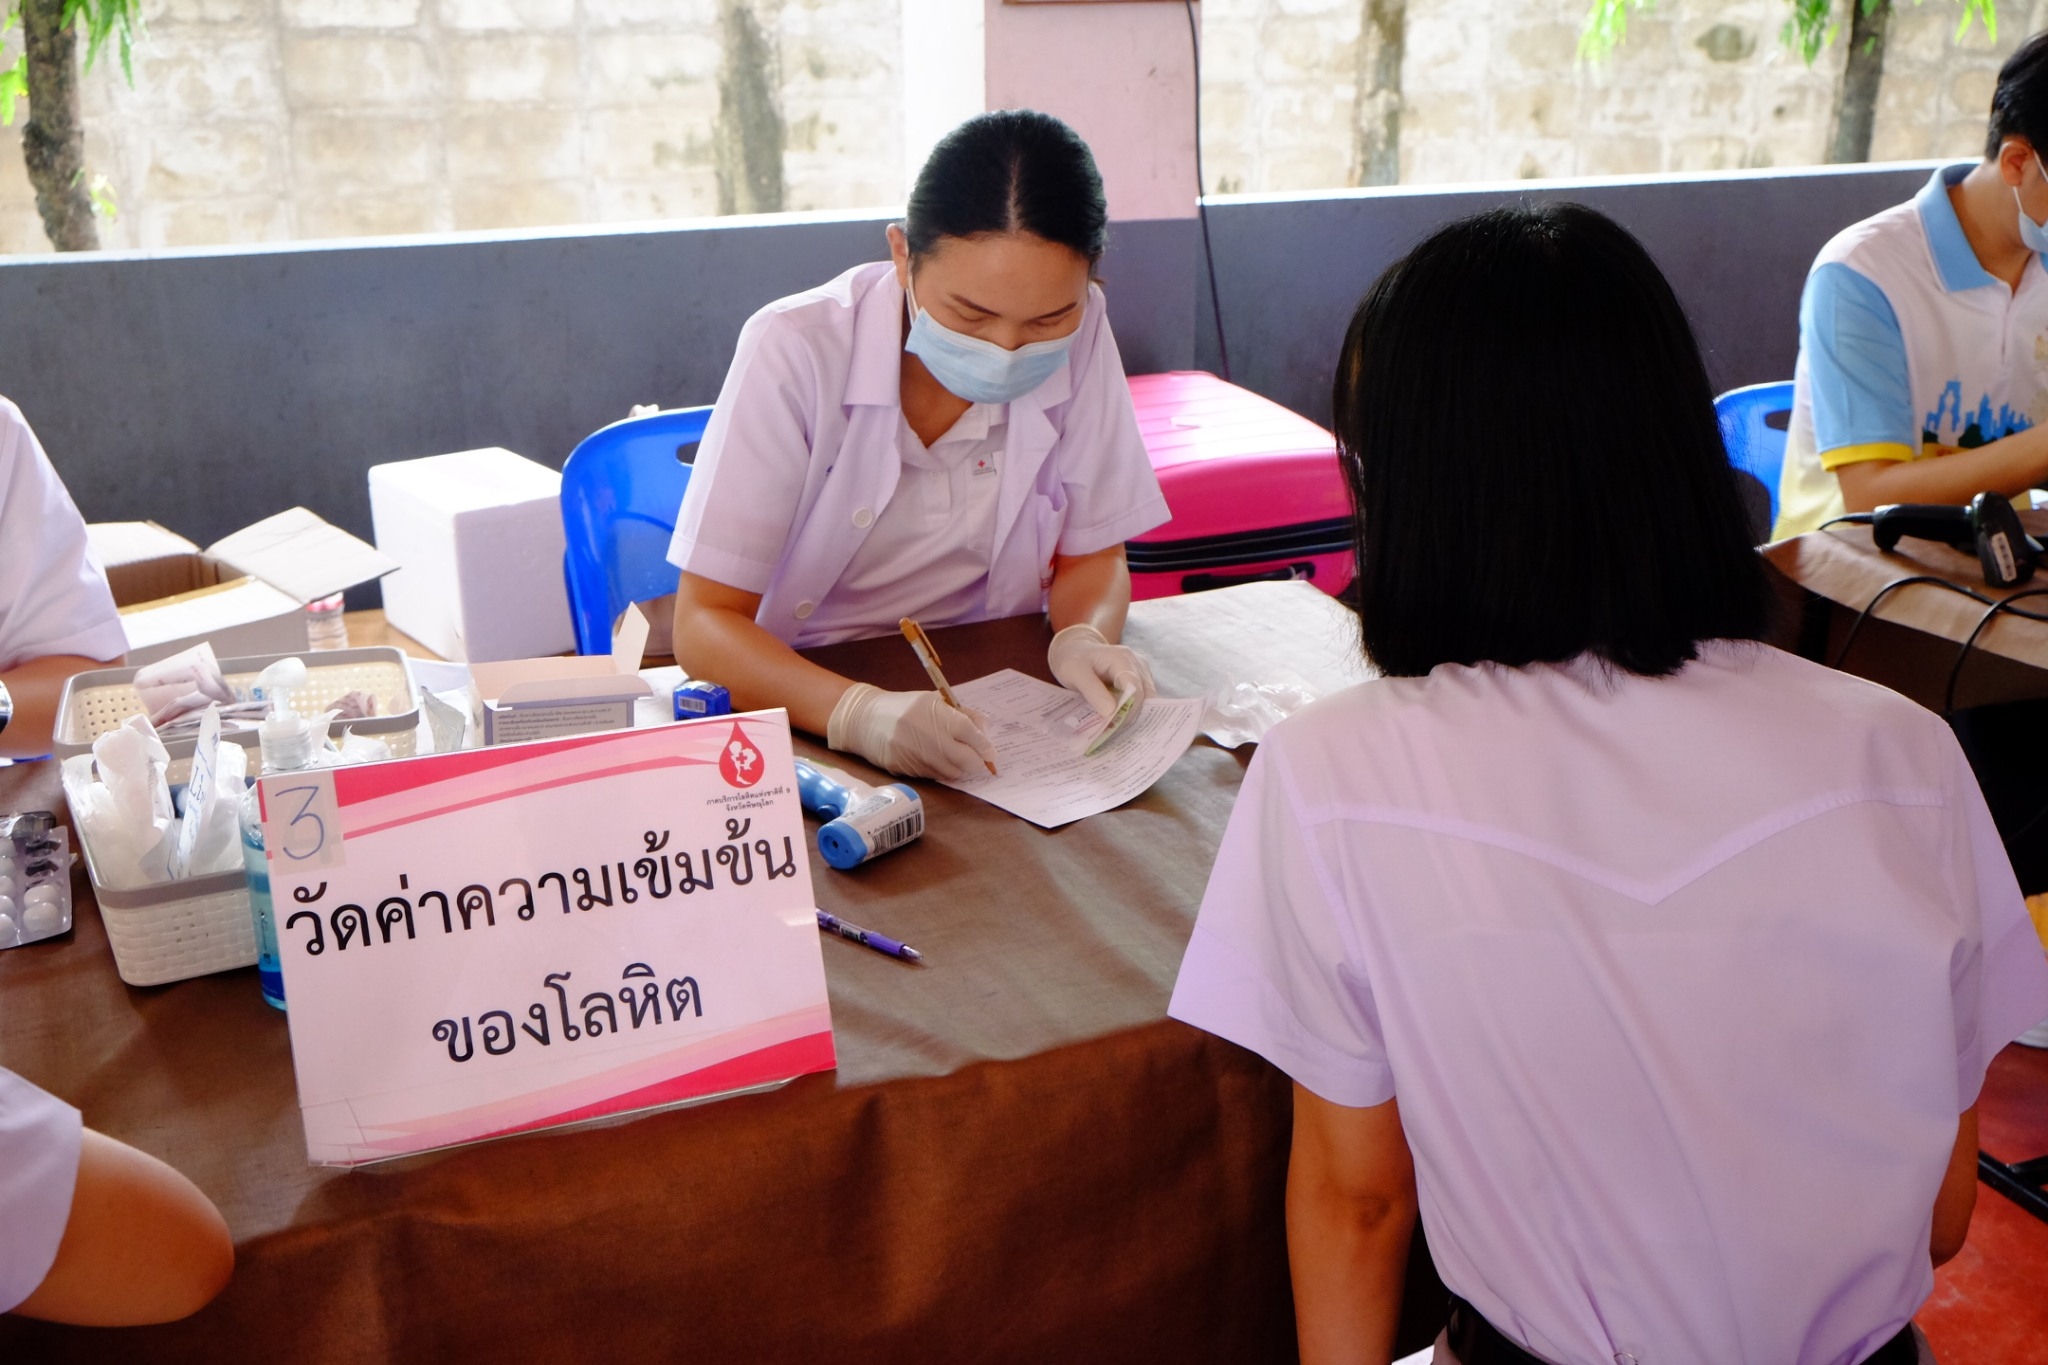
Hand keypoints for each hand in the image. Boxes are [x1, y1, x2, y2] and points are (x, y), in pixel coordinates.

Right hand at [827, 683, 997, 779]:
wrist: (866, 719)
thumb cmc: (906, 707)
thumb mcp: (935, 701)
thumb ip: (963, 714)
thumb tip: (986, 731)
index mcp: (935, 713)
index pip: (970, 733)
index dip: (985, 746)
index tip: (991, 752)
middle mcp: (926, 736)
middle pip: (965, 759)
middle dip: (977, 762)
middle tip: (979, 760)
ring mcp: (915, 755)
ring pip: (951, 773)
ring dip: (960, 769)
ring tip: (957, 759)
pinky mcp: (905, 769)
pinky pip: (934, 777)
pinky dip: (943, 772)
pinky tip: (939, 761)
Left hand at [1047, 624, 1155, 718]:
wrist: (1075, 650)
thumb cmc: (1073, 661)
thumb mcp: (1075, 674)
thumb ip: (1093, 692)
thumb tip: (1111, 712)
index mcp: (1122, 659)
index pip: (1135, 690)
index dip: (1128, 710)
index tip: (1112, 726)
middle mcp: (1137, 663)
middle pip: (1145, 696)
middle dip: (1130, 715)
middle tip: (1111, 729)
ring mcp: (1141, 671)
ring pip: (1147, 699)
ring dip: (1133, 714)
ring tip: (1114, 725)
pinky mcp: (1140, 679)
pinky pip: (1143, 698)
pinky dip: (1132, 710)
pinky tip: (1118, 718)